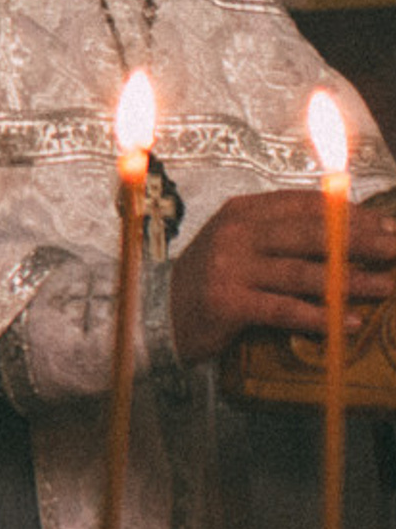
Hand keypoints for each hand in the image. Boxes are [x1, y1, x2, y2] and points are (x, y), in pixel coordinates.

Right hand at [168, 188, 395, 361]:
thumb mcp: (240, 244)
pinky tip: (349, 322)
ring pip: (304, 272)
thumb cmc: (210, 280)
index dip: (352, 214)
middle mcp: (235, 233)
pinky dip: (320, 316)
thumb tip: (346, 229)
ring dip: (353, 281)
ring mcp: (229, 267)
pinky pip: (284, 309)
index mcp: (242, 211)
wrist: (155, 313)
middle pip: (312, 234)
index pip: (307, 205)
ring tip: (388, 288)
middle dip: (363, 242)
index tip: (389, 226)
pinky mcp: (226, 302)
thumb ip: (281, 233)